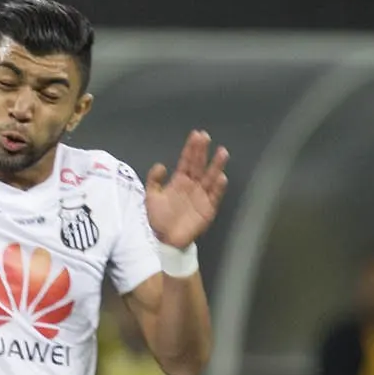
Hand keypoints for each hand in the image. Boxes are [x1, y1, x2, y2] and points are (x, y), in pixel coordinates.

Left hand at [145, 129, 228, 249]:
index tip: (196, 135)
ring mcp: (201, 196)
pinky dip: (218, 187)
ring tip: (222, 152)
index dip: (191, 148)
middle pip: (199, 165)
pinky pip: (214, 196)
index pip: (187, 161)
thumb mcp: (151, 197)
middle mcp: (192, 185)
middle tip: (205, 137)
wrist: (165, 240)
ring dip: (216, 165)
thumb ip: (154, 180)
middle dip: (202, 151)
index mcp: (180, 181)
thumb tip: (161, 165)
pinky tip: (221, 177)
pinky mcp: (208, 208)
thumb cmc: (158, 219)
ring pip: (210, 177)